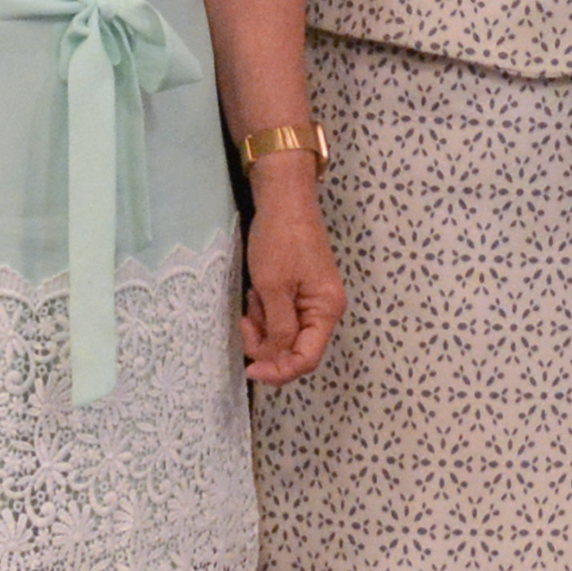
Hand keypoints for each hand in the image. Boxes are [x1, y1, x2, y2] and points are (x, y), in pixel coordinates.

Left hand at [236, 169, 344, 384]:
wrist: (283, 199)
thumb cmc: (279, 241)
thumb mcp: (273, 288)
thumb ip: (277, 329)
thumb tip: (276, 360)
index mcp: (326, 310)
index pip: (307, 359)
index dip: (279, 371)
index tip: (249, 369)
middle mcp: (325, 310)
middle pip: (296, 348)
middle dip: (267, 344)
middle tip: (245, 325)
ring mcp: (313, 300)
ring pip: (285, 334)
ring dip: (264, 326)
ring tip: (252, 299)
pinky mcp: (300, 291)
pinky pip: (282, 316)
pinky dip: (266, 312)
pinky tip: (256, 293)